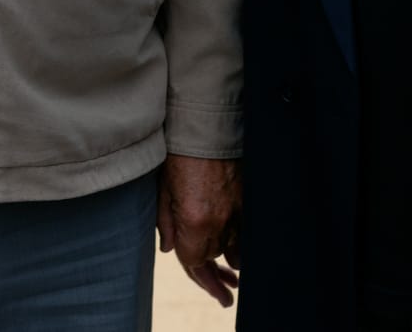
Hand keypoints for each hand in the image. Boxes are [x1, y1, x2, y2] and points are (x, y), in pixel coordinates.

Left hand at [158, 154, 240, 307]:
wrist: (208, 125)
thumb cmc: (179, 153)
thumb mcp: (163, 188)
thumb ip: (166, 222)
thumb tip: (169, 248)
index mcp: (194, 221)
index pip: (194, 260)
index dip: (197, 275)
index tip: (206, 285)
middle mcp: (218, 221)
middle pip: (212, 254)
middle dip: (209, 265)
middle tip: (219, 285)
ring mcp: (237, 210)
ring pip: (232, 245)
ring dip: (228, 257)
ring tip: (233, 274)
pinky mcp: (248, 199)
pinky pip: (247, 230)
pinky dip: (242, 241)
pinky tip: (241, 250)